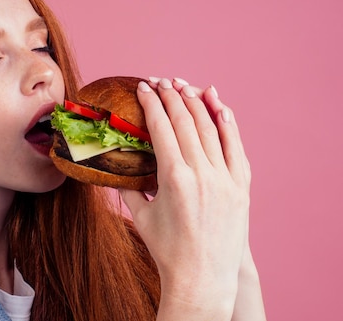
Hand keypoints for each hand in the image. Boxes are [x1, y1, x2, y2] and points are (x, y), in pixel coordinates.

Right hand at [120, 77, 252, 318]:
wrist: (203, 278)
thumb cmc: (167, 250)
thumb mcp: (141, 216)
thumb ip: (129, 188)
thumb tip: (116, 169)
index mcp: (174, 178)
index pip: (162, 128)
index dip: (151, 104)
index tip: (143, 87)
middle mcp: (202, 173)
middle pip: (186, 121)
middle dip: (172, 96)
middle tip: (161, 80)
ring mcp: (225, 179)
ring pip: (212, 129)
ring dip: (197, 103)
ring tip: (185, 85)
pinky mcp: (241, 187)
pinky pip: (236, 147)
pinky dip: (229, 123)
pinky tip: (220, 106)